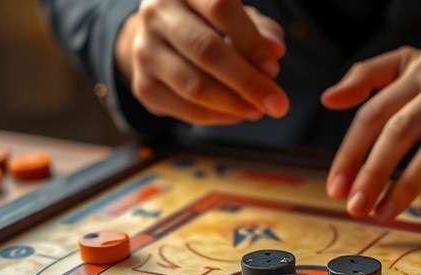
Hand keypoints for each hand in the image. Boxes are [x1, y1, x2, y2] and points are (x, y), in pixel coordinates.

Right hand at [115, 0, 288, 124]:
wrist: (159, 40)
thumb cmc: (207, 25)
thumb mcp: (236, 17)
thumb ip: (259, 31)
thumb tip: (274, 52)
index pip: (220, 8)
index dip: (250, 41)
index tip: (274, 69)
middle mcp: (157, 13)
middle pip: (206, 50)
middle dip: (247, 82)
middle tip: (277, 104)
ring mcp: (145, 51)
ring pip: (194, 86)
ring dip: (233, 104)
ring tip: (258, 110)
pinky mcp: (144, 86)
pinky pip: (186, 110)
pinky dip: (218, 117)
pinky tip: (237, 115)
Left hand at [322, 43, 420, 219]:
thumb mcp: (411, 64)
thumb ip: (367, 76)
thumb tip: (328, 99)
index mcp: (419, 71)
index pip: (375, 113)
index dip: (351, 153)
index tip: (335, 187)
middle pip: (401, 131)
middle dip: (373, 173)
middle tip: (355, 207)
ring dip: (406, 187)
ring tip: (383, 214)